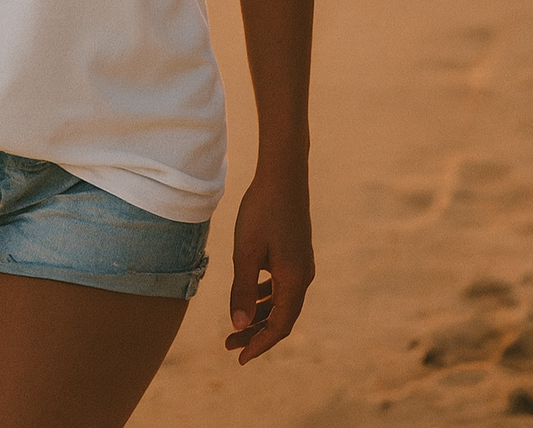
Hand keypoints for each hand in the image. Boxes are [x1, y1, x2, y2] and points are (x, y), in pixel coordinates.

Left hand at [225, 170, 314, 363]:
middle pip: (281, 317)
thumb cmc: (262, 211)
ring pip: (281, 301)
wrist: (283, 175)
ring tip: (236, 325)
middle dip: (256, 334)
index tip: (239, 357)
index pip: (279, 326)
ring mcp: (301, 264)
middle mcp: (303, 276)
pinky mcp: (295, 253)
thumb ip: (242, 290)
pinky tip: (249, 294)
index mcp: (294, 280)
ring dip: (260, 315)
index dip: (259, 344)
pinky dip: (266, 296)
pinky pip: (282, 285)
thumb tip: (238, 326)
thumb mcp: (246, 252)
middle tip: (229, 345)